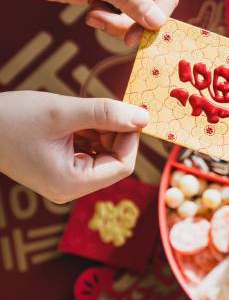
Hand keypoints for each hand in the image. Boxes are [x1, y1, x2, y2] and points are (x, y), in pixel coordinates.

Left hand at [0, 0, 177, 45]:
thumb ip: (129, 0)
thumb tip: (158, 22)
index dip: (157, 17)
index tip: (140, 33)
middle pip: (152, 11)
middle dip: (135, 25)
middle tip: (117, 33)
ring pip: (135, 19)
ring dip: (118, 26)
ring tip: (95, 18)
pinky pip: (118, 20)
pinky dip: (107, 24)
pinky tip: (90, 16)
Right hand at [0, 91, 148, 202]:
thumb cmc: (11, 118)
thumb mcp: (63, 112)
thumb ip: (106, 114)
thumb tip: (144, 118)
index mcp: (71, 184)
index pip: (123, 166)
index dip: (129, 138)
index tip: (124, 112)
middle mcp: (69, 189)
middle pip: (115, 161)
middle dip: (113, 133)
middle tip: (98, 110)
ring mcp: (64, 182)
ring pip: (103, 155)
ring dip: (101, 132)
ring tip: (77, 116)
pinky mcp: (58, 171)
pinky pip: (88, 153)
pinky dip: (88, 134)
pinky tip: (72, 122)